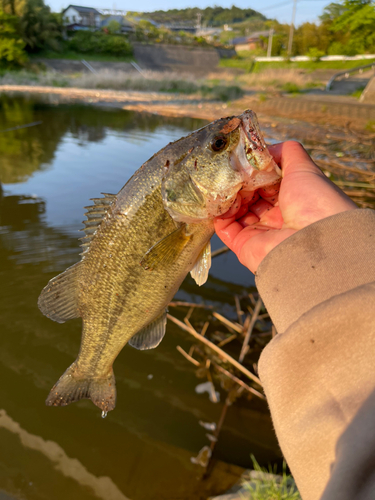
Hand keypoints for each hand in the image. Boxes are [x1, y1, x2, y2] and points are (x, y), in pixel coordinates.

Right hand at [214, 141, 356, 273]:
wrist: (313, 244)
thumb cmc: (315, 204)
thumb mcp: (304, 169)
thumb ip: (287, 153)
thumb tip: (264, 148)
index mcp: (293, 200)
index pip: (267, 183)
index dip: (254, 171)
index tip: (241, 160)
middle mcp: (277, 218)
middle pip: (249, 196)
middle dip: (237, 182)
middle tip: (228, 171)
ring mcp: (260, 233)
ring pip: (235, 211)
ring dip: (227, 196)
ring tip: (223, 184)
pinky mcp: (245, 246)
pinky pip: (226, 229)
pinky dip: (219, 214)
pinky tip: (219, 201)